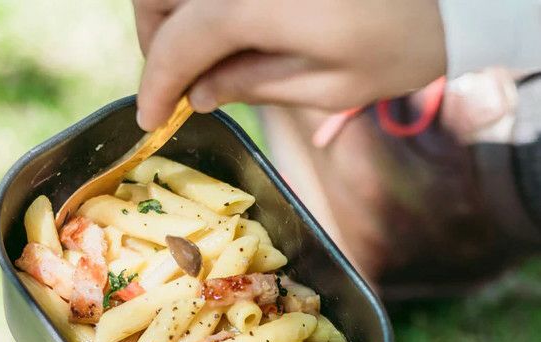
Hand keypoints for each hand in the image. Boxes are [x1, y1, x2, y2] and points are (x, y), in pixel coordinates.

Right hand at [132, 0, 446, 130]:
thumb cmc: (403, 40)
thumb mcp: (327, 83)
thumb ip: (251, 83)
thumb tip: (196, 95)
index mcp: (259, 2)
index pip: (176, 44)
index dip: (154, 86)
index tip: (149, 119)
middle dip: (154, 43)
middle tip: (174, 84)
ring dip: (171, 15)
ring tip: (195, 55)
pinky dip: (200, 4)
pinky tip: (219, 26)